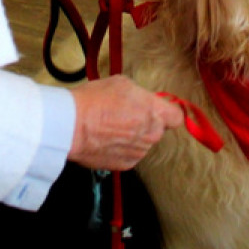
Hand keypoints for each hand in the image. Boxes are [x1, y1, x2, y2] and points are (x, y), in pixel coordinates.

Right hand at [69, 75, 183, 169]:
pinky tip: (106, 140)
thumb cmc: (95, 99)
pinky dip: (122, 149)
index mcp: (153, 112)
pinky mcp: (125, 165)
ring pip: (143, 143)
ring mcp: (139, 152)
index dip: (168, 112)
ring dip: (134, 137)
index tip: (159, 110)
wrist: (72, 125)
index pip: (177, 117)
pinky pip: (131, 155)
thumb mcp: (122, 83)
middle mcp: (151, 135)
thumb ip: (142, 96)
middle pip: (158, 130)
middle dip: (147, 123)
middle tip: (126, 115)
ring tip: (111, 128)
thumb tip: (145, 103)